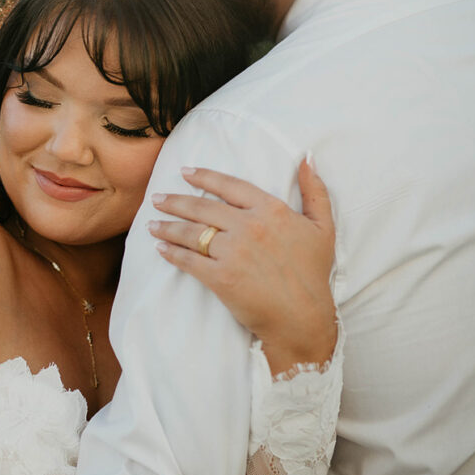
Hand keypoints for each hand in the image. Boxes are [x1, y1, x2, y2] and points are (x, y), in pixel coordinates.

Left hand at [148, 158, 336, 375]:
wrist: (304, 317)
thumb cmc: (314, 273)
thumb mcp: (323, 227)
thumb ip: (314, 190)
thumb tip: (307, 158)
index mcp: (271, 210)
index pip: (230, 186)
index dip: (204, 177)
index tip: (185, 172)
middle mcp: (249, 226)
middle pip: (203, 207)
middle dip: (175, 201)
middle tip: (157, 198)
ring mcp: (233, 251)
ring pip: (191, 232)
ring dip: (167, 226)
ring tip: (152, 222)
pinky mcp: (220, 277)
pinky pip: (189, 260)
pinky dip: (171, 253)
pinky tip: (160, 248)